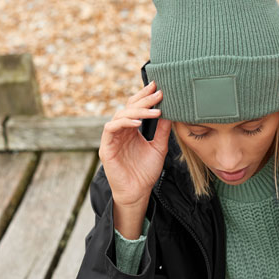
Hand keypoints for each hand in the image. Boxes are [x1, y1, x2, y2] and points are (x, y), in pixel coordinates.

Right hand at [98, 81, 171, 206]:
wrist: (137, 193)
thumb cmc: (146, 172)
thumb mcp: (159, 148)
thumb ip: (162, 131)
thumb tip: (171, 112)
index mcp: (131, 129)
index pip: (135, 107)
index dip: (144, 96)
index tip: (157, 86)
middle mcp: (120, 131)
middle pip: (128, 108)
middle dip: (144, 100)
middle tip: (158, 93)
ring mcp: (112, 138)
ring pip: (120, 115)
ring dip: (138, 111)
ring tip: (155, 111)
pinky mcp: (106, 147)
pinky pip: (111, 129)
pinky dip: (124, 123)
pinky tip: (138, 123)